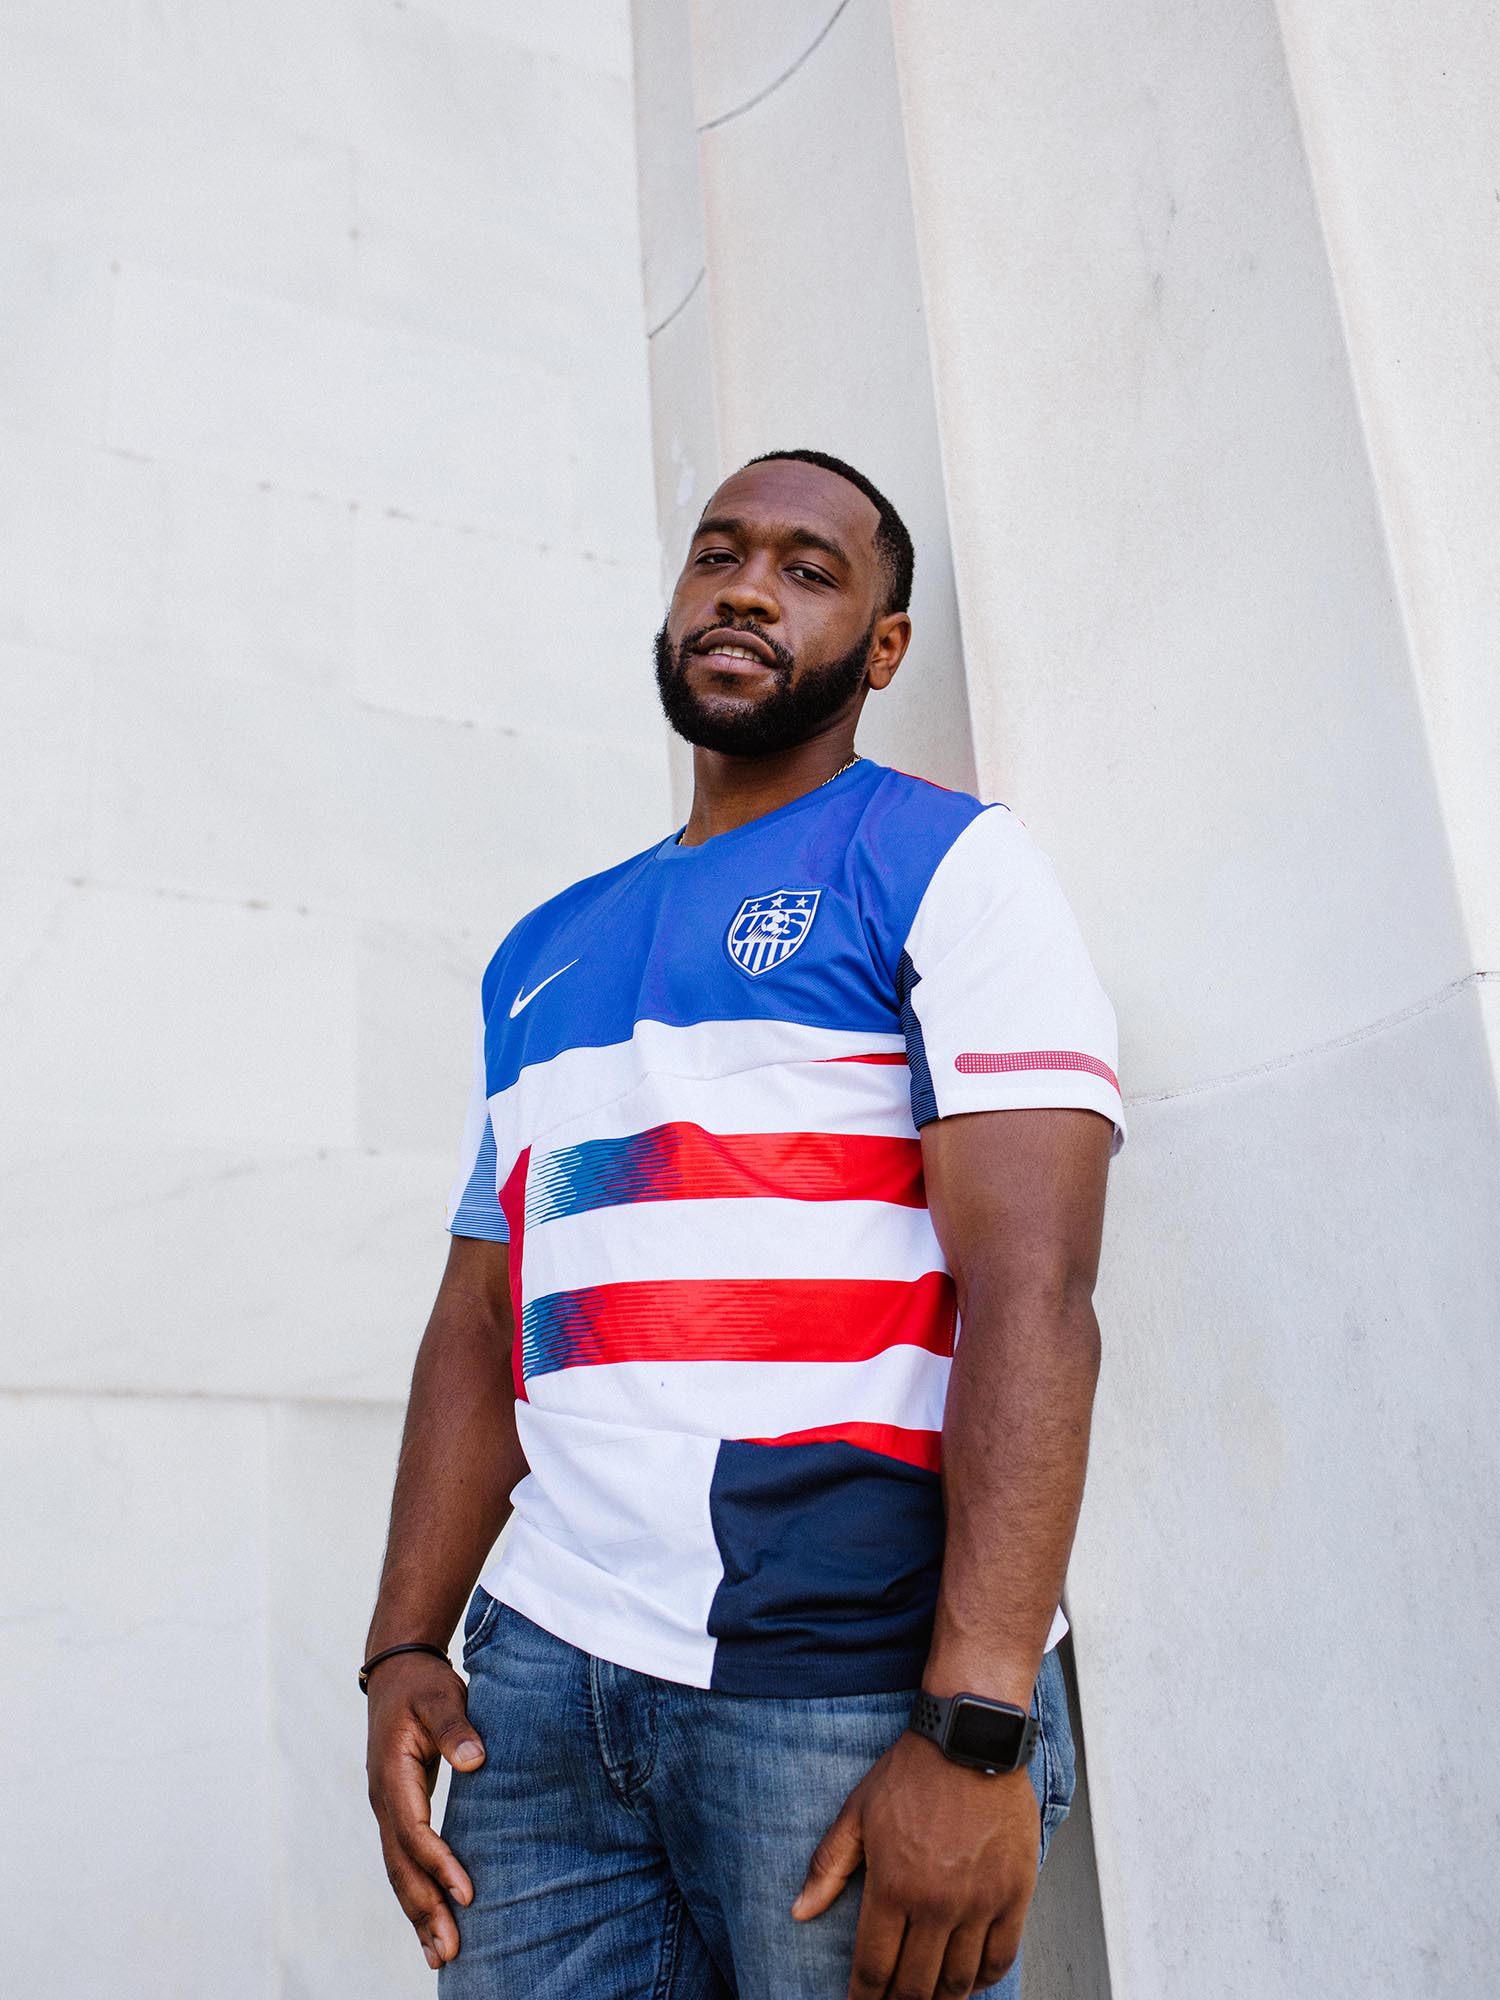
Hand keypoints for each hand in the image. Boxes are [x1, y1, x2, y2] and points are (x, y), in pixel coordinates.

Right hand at [365, 1653, 485, 1970]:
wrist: (396, 1673)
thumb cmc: (423, 1685)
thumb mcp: (441, 1695)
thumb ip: (455, 1727)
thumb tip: (475, 1760)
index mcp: (392, 1775)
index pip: (414, 1831)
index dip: (438, 1864)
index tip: (466, 1893)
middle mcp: (383, 1801)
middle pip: (401, 1866)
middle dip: (424, 1910)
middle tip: (449, 1951)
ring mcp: (386, 1810)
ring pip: (399, 1873)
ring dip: (418, 1914)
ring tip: (441, 1956)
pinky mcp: (397, 1814)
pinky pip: (404, 1863)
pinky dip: (416, 1896)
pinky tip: (432, 1924)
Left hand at [793, 1729, 1039, 1998]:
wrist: (970, 1739)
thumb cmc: (912, 1772)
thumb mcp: (857, 1812)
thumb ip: (828, 1866)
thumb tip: (799, 1911)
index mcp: (893, 1886)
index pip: (874, 1968)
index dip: (863, 1999)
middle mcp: (936, 1903)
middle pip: (916, 1986)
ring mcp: (979, 1902)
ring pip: (959, 1981)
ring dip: (940, 1998)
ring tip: (929, 1998)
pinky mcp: (1015, 1894)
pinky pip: (1001, 1958)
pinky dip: (985, 1979)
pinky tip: (970, 1979)